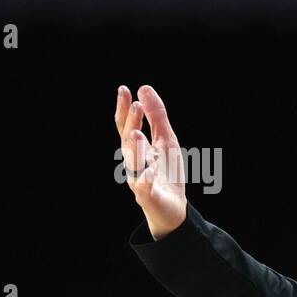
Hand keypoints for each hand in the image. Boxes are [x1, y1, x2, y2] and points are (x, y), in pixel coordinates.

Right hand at [115, 84, 187, 239]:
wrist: (173, 208)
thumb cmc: (167, 172)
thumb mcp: (166, 140)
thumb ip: (157, 117)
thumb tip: (144, 88)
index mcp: (136, 148)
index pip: (126, 125)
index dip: (124, 108)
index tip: (124, 89)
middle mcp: (132, 162)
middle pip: (127, 140)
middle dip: (131, 123)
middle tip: (137, 106)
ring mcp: (138, 178)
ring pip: (133, 163)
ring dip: (135, 148)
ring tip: (138, 133)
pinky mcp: (147, 196)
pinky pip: (144, 187)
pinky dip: (147, 178)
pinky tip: (152, 169)